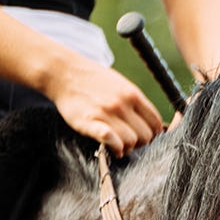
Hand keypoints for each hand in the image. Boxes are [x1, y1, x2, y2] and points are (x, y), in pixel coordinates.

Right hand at [45, 59, 164, 155]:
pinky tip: (111, 147)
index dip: (153, 134)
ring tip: (118, 145)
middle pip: (146, 135)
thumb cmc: (93, 80)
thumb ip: (136, 102)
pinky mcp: (90, 121)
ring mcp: (107, 113)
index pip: (156, 123)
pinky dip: (114, 147)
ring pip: (131, 141)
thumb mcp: (121, 84)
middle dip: (140, 143)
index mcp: (133, 95)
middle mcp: (123, 104)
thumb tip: (151, 122)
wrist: (64, 72)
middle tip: (129, 142)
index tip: (144, 136)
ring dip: (126, 147)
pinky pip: (110, 139)